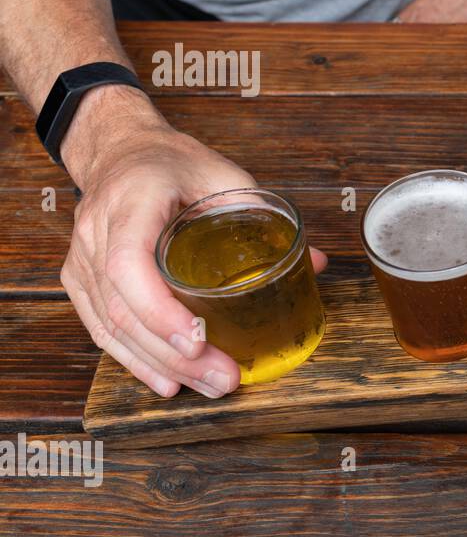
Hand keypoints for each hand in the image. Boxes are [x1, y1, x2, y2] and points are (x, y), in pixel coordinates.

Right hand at [59, 90, 326, 397]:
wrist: (120, 150)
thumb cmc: (172, 162)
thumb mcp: (222, 174)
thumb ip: (264, 216)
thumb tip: (316, 264)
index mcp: (132, 201)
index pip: (128, 264)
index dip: (159, 310)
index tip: (198, 341)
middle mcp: (97, 231)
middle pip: (123, 307)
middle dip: (174, 354)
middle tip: (223, 379)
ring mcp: (81, 257)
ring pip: (109, 325)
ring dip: (159, 365)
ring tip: (207, 386)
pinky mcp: (79, 278)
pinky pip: (99, 327)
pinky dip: (134, 359)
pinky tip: (167, 381)